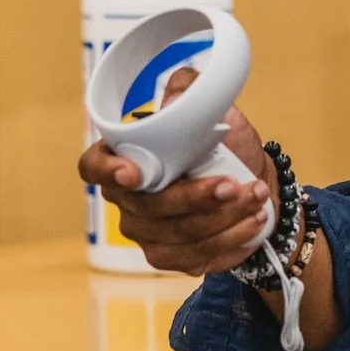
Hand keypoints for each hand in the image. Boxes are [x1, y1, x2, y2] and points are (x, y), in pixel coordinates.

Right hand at [77, 66, 275, 275]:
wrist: (252, 186)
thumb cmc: (225, 147)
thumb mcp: (214, 111)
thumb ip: (192, 93)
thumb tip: (178, 94)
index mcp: (124, 157)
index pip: (93, 166)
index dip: (107, 171)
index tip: (132, 173)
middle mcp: (127, 198)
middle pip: (148, 206)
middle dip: (194, 196)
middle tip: (231, 185)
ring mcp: (145, 232)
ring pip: (179, 231)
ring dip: (223, 216)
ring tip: (255, 195)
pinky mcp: (169, 257)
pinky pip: (196, 253)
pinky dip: (230, 236)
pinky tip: (253, 219)